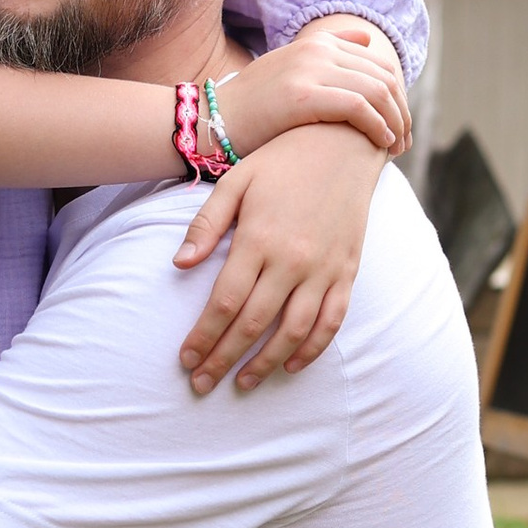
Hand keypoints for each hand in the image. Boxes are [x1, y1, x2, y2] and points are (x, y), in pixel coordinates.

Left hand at [172, 118, 388, 391]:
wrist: (344, 142)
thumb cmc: (281, 160)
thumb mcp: (235, 181)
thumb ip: (206, 225)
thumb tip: (179, 266)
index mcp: (259, 239)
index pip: (224, 302)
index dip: (203, 336)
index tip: (185, 360)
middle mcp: (292, 260)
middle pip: (253, 324)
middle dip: (223, 358)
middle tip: (201, 385)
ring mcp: (324, 269)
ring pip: (293, 332)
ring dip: (266, 363)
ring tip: (242, 383)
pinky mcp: (347, 272)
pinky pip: (332, 322)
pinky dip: (312, 349)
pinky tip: (290, 365)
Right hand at [215, 21, 409, 161]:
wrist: (211, 121)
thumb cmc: (252, 107)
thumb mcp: (289, 68)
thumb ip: (328, 52)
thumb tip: (366, 40)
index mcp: (316, 44)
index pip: (377, 62)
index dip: (397, 94)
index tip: (398, 123)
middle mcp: (316, 50)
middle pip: (383, 75)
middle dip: (401, 109)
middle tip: (405, 139)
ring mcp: (309, 69)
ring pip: (376, 90)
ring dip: (395, 121)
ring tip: (397, 146)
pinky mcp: (303, 95)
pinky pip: (358, 106)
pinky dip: (377, 125)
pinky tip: (382, 143)